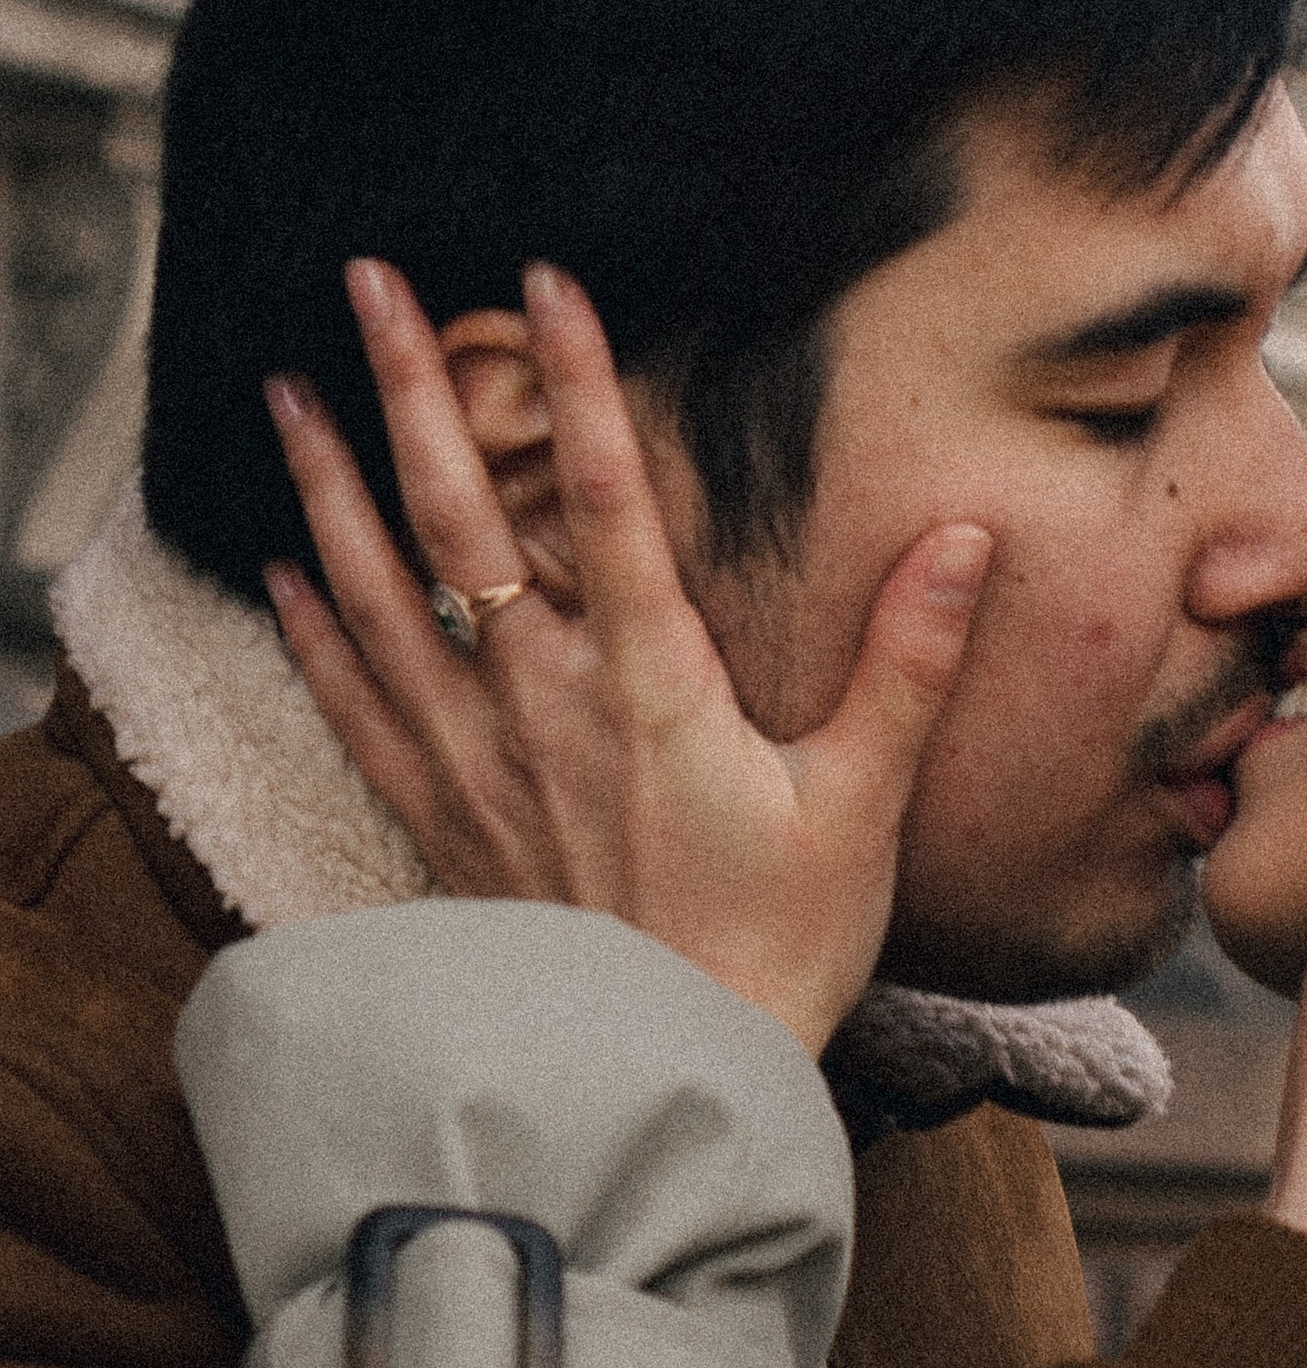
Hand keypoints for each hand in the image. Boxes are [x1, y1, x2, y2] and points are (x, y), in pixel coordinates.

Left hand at [263, 262, 989, 1059]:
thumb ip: (906, 661)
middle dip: (413, 389)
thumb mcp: (863, 804)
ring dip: (327, 486)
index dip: (576, 383)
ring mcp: (478, 763)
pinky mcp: (441, 823)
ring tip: (284, 392)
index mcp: (653, 689)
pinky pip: (356, 707)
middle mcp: (545, 707)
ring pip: (380, 596)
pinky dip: (314, 631)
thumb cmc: (778, 953)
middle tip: (369, 285)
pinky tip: (282, 569)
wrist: (663, 1085)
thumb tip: (964, 538)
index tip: (549, 282)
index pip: (604, 500)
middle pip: (459, 519)